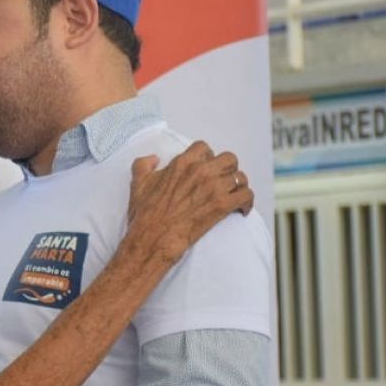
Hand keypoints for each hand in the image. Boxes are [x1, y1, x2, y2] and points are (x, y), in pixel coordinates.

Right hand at [126, 141, 253, 263]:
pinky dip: (247, 202)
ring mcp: (213, 187)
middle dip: (229, 169)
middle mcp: (201, 171)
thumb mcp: (138, 183)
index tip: (206, 168)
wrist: (153, 238)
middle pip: (229, 159)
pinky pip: (246, 195)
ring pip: (240, 177)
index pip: (204, 148)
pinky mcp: (222, 205)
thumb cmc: (145, 213)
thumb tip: (154, 158)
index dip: (207, 157)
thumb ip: (143, 164)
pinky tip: (241, 209)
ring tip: (235, 195)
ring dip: (239, 186)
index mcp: (183, 162)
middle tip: (224, 181)